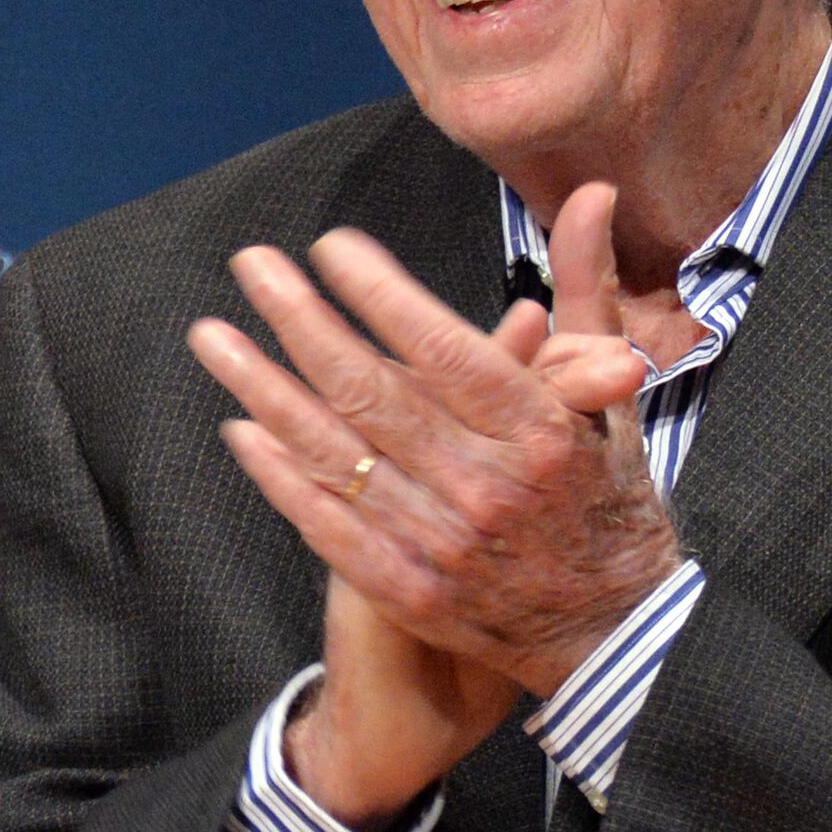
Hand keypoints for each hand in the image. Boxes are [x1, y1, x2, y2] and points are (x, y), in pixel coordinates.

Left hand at [189, 183, 682, 823]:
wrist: (616, 634)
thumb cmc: (609, 498)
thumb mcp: (617, 396)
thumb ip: (588, 294)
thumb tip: (593, 197)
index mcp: (540, 431)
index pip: (443, 347)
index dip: (379, 293)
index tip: (329, 247)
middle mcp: (487, 486)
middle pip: (371, 391)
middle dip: (300, 320)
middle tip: (250, 265)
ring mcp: (443, 544)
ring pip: (335, 455)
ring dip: (263, 390)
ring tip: (214, 337)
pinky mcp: (410, 593)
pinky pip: (329, 527)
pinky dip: (282, 478)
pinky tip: (241, 431)